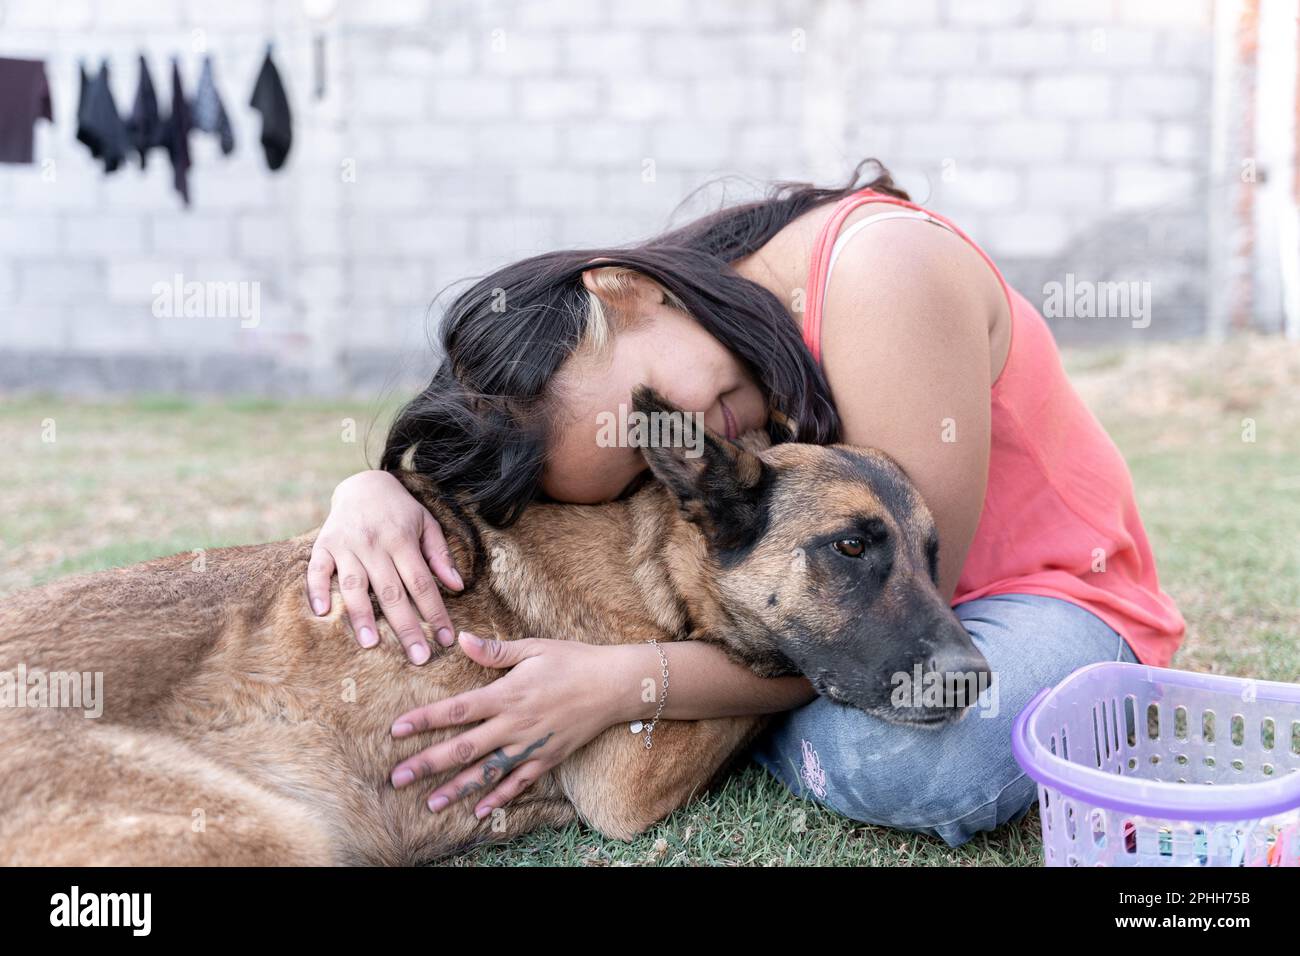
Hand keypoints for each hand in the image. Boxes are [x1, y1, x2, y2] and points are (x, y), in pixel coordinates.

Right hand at [307, 469, 463, 663]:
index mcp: (402, 540)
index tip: (446, 639)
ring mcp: (347, 545)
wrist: (363, 483)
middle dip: (406, 627)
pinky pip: (317, 570)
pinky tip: (321, 612)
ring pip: (354, 585)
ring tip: (370, 644)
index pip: (422, 583)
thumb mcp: (427, 524)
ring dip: (361, 616)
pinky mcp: (324, 545)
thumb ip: (440, 555)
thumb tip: (457, 586)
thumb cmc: (400, 510)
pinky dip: (317, 590)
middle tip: (418, 658)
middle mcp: (374, 544)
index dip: (435, 613)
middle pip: (392, 592)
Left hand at [388, 632, 640, 819]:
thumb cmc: (573, 660)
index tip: (396, 730)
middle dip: (428, 764)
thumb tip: (461, 639)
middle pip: (463, 748)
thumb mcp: (534, 648)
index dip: (425, 720)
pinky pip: (519, 783)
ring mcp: (531, 746)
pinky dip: (499, 798)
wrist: (614, 685)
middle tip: (397, 778)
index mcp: (507, 694)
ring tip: (430, 803)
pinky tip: (478, 811)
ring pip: (487, 772)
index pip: (457, 710)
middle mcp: (515, 725)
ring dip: (457, 789)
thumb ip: (495, 651)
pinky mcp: (547, 759)